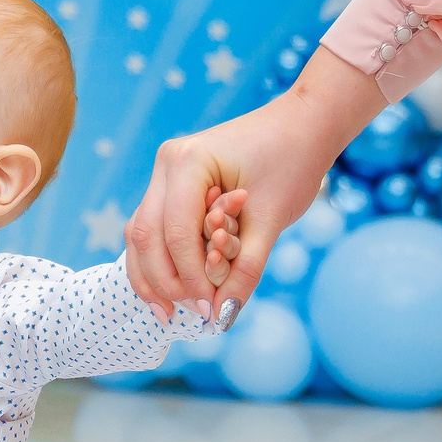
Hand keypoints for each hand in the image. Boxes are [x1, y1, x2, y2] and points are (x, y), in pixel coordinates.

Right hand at [128, 46, 381, 318]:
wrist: (302, 125)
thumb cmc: (293, 163)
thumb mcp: (271, 219)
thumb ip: (245, 268)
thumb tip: (222, 316)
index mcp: (189, 162)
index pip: (176, 234)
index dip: (190, 278)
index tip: (210, 310)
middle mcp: (167, 163)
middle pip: (145, 235)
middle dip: (164, 282)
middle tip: (187, 315)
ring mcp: (163, 171)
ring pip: (138, 233)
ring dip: (151, 275)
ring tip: (166, 312)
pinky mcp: (169, 183)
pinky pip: (151, 227)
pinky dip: (156, 259)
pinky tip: (164, 291)